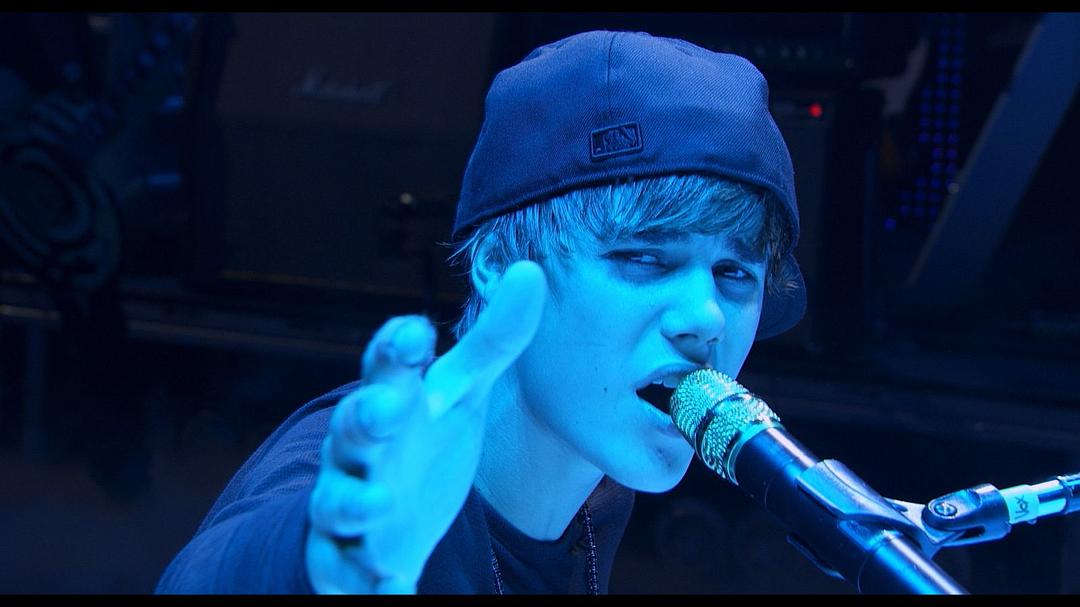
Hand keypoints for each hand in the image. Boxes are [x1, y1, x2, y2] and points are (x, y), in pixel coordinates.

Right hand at [305, 260, 547, 592]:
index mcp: (392, 399)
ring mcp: (350, 503)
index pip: (387, 366)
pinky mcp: (348, 556)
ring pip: (337, 501)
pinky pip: (346, 571)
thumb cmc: (423, 434)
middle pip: (353, 428)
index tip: (417, 330)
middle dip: (365, 418)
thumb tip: (532, 271)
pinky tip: (391, 589)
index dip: (397, 347)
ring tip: (380, 510)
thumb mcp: (462, 391)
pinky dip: (364, 583)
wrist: (386, 508)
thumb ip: (495, 339)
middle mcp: (362, 449)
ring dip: (355, 504)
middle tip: (386, 410)